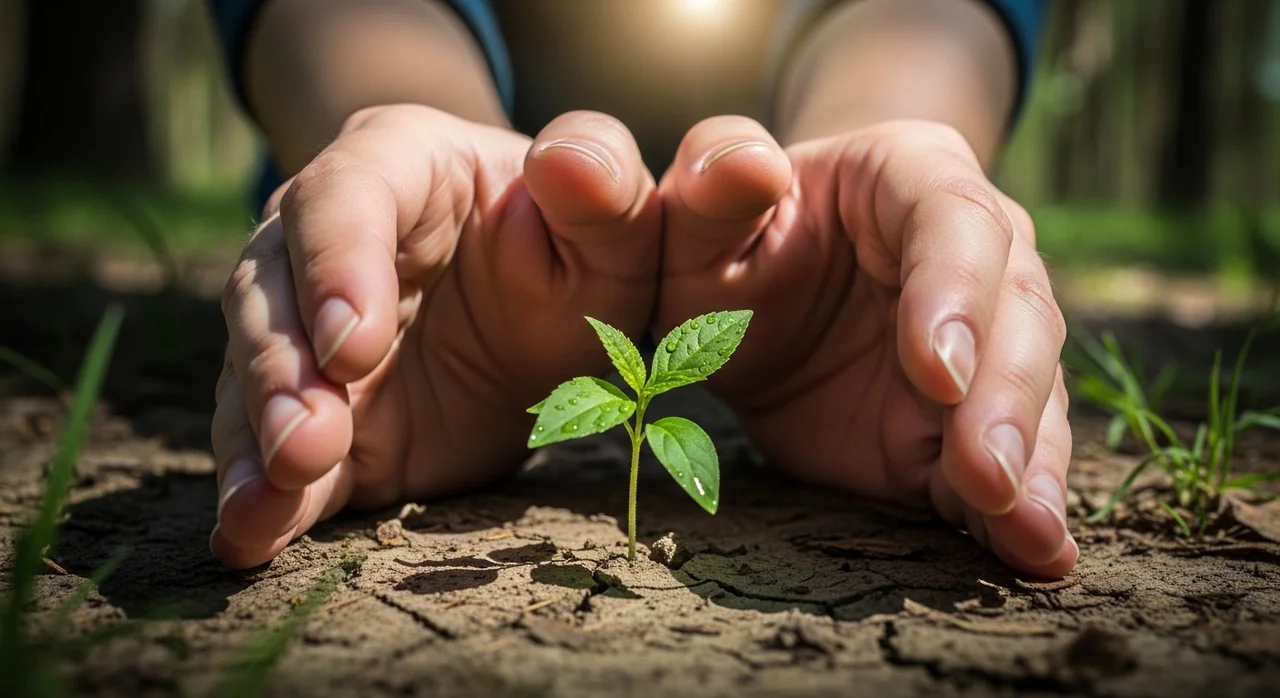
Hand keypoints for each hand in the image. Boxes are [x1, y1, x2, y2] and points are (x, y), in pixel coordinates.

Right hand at [210, 105, 660, 567]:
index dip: (336, 267)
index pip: (345, 196)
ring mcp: (306, 328)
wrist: (546, 319)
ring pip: (255, 370)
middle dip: (283, 371)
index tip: (353, 348)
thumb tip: (570, 159)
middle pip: (272, 288)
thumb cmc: (579, 249)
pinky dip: (257, 493)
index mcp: (398, 165)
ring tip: (266, 502)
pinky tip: (249, 534)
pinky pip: (268, 448)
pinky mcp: (314, 412)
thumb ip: (602, 178)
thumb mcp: (612, 219)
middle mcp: (324, 238)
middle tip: (307, 445)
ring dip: (256, 437)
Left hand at [655, 116, 1075, 576]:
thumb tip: (751, 163)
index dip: (955, 293)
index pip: (953, 220)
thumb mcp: (699, 213)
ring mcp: (988, 336)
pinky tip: (1036, 554)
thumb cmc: (724, 240)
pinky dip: (1022, 508)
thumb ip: (712, 181)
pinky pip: (1010, 456)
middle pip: (1018, 311)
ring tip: (1028, 533)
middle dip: (1003, 397)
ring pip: (1030, 389)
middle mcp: (976, 248)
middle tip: (986, 473)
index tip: (936, 369)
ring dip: (1029, 461)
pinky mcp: (971, 415)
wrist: (757, 298)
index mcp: (910, 175)